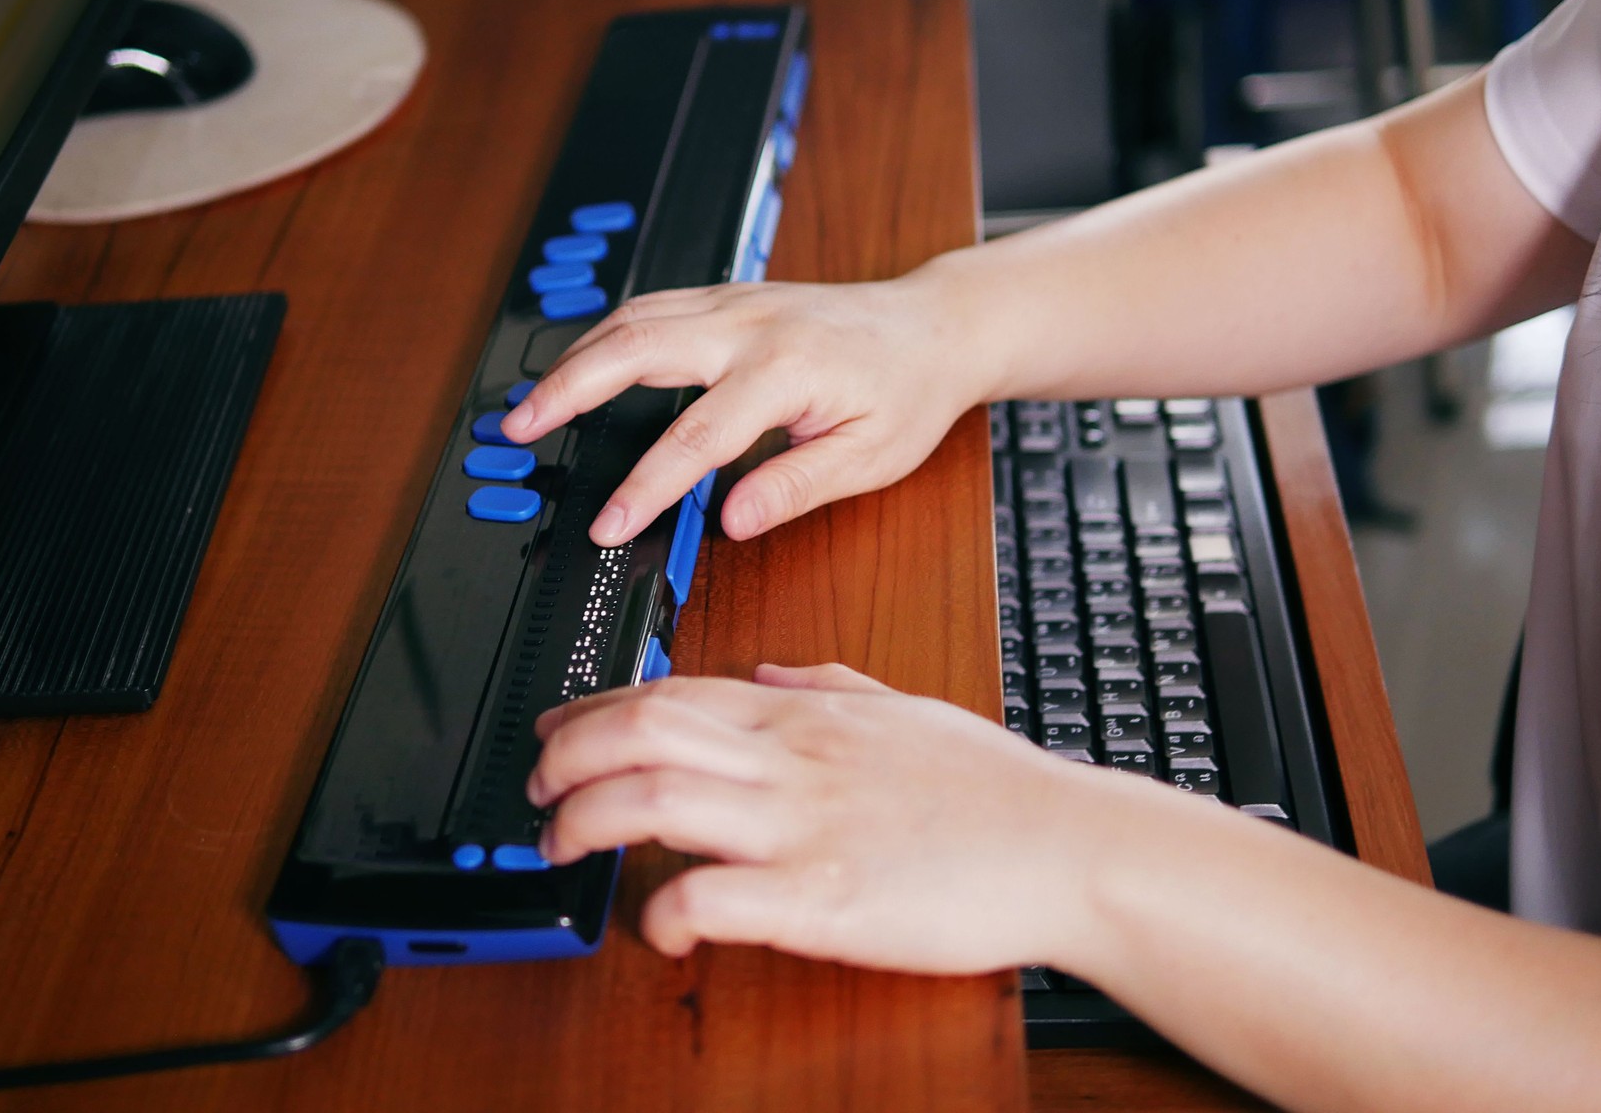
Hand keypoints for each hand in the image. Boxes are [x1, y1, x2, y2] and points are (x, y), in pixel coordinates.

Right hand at [499, 270, 992, 546]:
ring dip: (575, 357)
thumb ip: (794, 487)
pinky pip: (652, 306)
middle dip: (568, 389)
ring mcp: (735, 302)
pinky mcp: (729, 296)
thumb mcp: (869, 458)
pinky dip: (604, 334)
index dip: (644, 487)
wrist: (934, 326)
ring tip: (532, 403)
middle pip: (636, 348)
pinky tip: (581, 363)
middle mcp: (751, 325)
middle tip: (519, 429)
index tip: (607, 524)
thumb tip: (731, 522)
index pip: (694, 437)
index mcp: (786, 370)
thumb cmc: (908, 392)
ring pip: (634, 317)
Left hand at [526, 662, 1190, 975]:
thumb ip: (827, 684)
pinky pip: (711, 897)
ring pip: (655, 799)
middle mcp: (791, 760)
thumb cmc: (992, 788)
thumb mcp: (902, 708)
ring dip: (586, 822)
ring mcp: (801, 826)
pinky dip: (664, 912)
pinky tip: (657, 927)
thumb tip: (765, 672)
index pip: (671, 691)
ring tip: (561, 846)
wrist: (1064, 846)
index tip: (555, 731)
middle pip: (643, 731)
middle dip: (566, 755)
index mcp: (805, 716)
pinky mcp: (821, 898)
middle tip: (535, 788)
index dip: (594, 710)